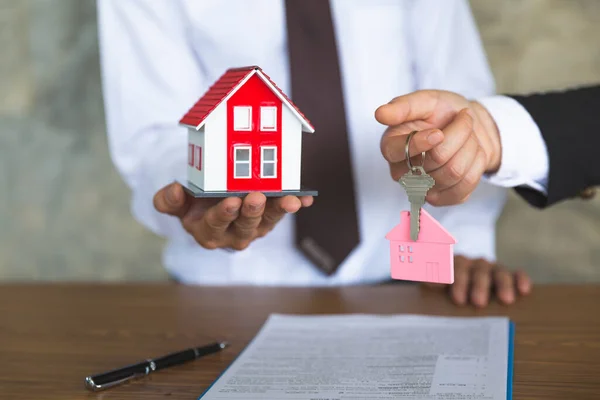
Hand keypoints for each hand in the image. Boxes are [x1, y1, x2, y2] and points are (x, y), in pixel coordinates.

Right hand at [153, 182, 312, 249]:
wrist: (209, 206)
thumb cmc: (192, 204)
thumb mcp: (176, 204)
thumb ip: (169, 201)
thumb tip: (174, 191)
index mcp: (208, 232)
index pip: (215, 224)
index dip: (223, 214)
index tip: (230, 201)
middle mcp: (233, 235)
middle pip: (245, 225)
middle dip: (252, 212)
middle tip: (256, 197)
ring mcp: (254, 228)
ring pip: (267, 221)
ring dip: (279, 210)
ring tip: (290, 200)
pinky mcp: (269, 220)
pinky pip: (282, 213)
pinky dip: (295, 205)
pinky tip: (306, 198)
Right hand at [375, 90, 501, 205]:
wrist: (471, 125)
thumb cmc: (442, 112)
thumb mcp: (425, 101)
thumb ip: (403, 107)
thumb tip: (380, 114)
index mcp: (391, 146)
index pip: (398, 152)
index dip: (420, 143)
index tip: (437, 132)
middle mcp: (402, 171)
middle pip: (437, 159)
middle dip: (459, 134)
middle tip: (463, 119)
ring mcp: (422, 188)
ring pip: (454, 172)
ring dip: (470, 147)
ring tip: (468, 136)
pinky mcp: (443, 198)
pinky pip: (466, 184)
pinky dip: (476, 163)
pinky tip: (471, 153)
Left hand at [424, 256, 531, 306]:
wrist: (454, 286)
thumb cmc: (444, 288)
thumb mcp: (431, 282)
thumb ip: (429, 277)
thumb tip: (432, 279)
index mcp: (454, 263)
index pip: (456, 269)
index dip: (458, 282)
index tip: (458, 299)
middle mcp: (473, 263)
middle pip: (478, 270)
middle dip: (479, 286)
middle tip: (478, 302)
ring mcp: (491, 268)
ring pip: (498, 271)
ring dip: (502, 284)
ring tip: (505, 300)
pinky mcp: (507, 275)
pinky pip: (515, 273)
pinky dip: (520, 278)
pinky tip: (524, 289)